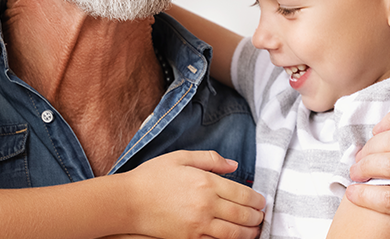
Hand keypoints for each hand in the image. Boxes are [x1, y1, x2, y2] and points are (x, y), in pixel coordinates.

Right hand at [127, 150, 264, 238]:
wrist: (128, 202)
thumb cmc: (152, 177)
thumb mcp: (180, 158)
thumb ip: (210, 159)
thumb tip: (234, 165)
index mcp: (206, 182)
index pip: (243, 194)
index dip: (257, 200)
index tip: (261, 201)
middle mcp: (206, 204)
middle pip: (243, 215)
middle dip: (257, 217)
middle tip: (261, 216)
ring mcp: (199, 224)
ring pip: (235, 233)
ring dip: (250, 232)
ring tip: (254, 230)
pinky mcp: (190, 238)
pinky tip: (235, 237)